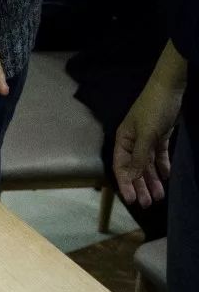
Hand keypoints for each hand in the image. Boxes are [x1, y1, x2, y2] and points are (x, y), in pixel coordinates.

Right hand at [113, 41, 186, 207]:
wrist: (171, 87)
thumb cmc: (154, 109)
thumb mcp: (147, 134)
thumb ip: (140, 157)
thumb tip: (133, 177)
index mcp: (123, 140)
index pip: (121, 166)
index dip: (125, 183)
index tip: (131, 199)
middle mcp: (132, 142)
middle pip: (134, 168)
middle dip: (140, 185)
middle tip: (148, 204)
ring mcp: (146, 140)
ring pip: (147, 165)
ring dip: (152, 180)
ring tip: (158, 196)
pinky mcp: (159, 137)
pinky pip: (158, 156)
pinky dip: (162, 167)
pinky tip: (165, 178)